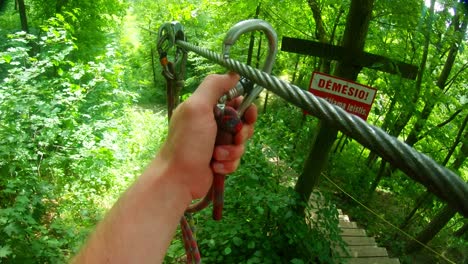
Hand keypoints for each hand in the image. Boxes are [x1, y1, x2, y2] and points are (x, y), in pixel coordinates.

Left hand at [159, 73, 256, 199]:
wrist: (178, 178)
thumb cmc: (187, 142)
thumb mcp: (198, 107)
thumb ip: (214, 86)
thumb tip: (233, 73)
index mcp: (206, 108)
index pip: (235, 101)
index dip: (246, 107)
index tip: (248, 114)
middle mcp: (212, 124)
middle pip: (243, 122)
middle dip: (242, 132)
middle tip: (235, 136)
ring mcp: (216, 143)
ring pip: (241, 143)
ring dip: (232, 150)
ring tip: (217, 155)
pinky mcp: (220, 160)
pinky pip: (236, 159)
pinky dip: (228, 163)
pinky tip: (215, 166)